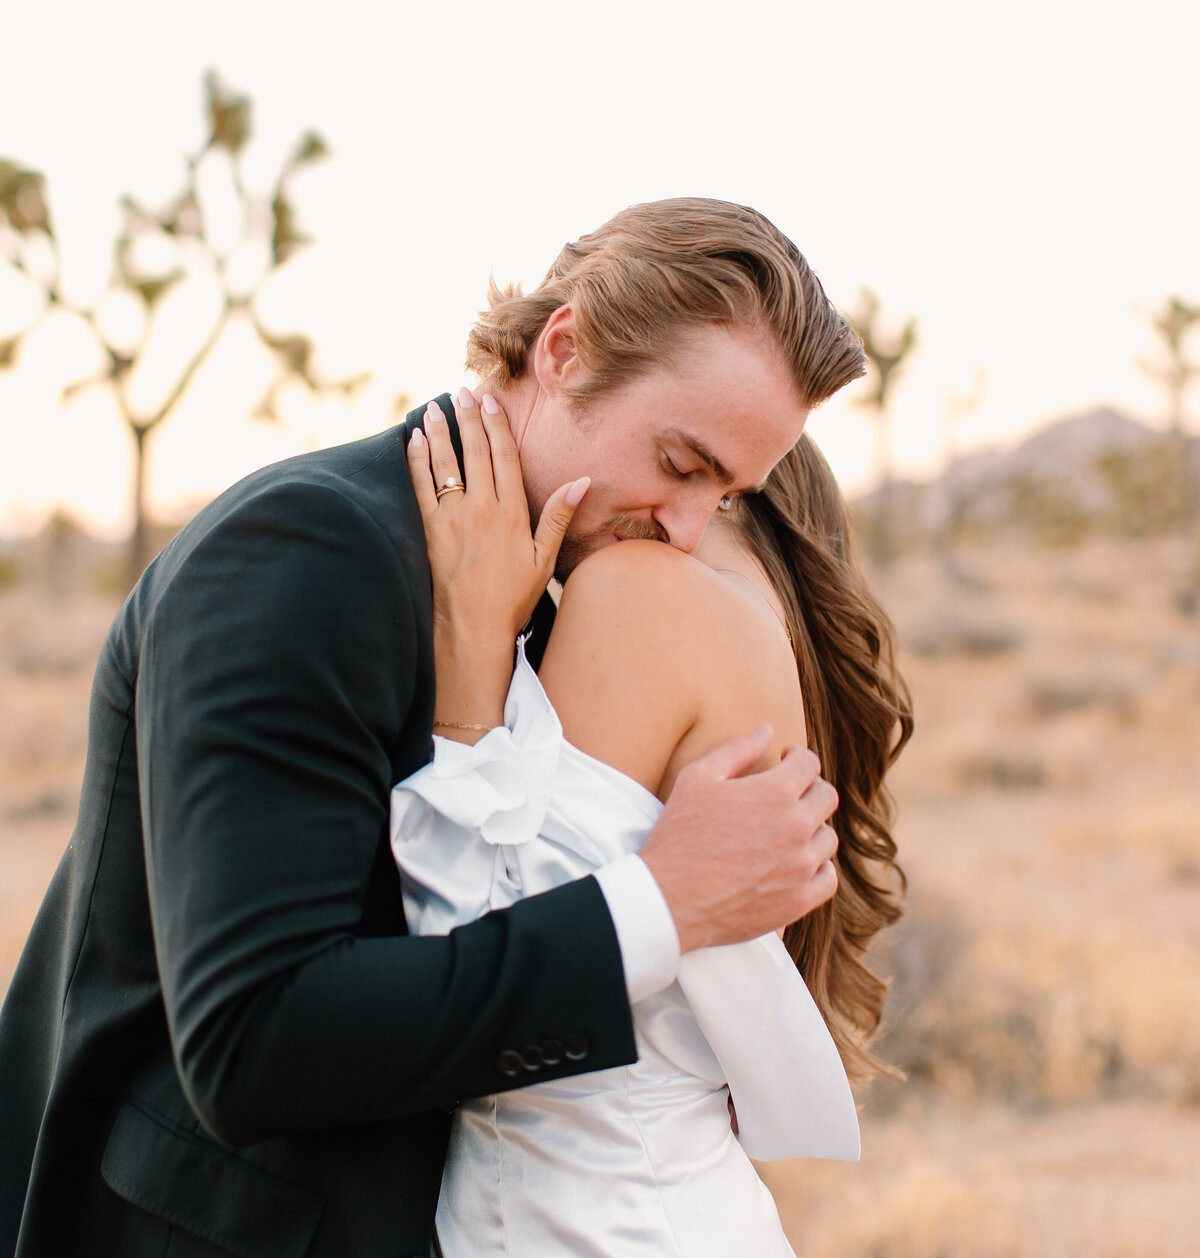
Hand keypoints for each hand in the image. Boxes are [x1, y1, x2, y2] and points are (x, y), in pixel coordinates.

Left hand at [407, 389, 589, 648]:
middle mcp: (481, 509)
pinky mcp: (429, 531)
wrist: (473, 629)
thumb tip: (582, 481)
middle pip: (475, 452)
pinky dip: (416, 460)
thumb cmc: (512, 599)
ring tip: (437, 405)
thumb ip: (557, 517)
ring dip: (441, 431)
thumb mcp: (544, 560)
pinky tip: (414, 439)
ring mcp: (452, 518)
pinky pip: (420, 486)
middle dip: (469, 418)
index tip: (492, 401)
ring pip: (445, 463)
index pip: (504, 457)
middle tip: (464, 391)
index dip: (497, 425)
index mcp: (511, 513)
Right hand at [639, 726, 838, 952]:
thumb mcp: (698, 778)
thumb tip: (767, 730)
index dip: (796, 757)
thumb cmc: (679, 835)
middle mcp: (797, 827)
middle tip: (786, 796)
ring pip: (828, 838)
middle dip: (808, 789)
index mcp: (776, 792)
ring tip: (785, 832)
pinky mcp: (799, 900)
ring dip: (812, 829)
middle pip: (826, 797)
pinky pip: (828, 879)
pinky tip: (795, 863)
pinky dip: (817, 868)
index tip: (784, 761)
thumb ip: (737, 749)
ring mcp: (801, 866)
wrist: (668, 899)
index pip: (809, 763)